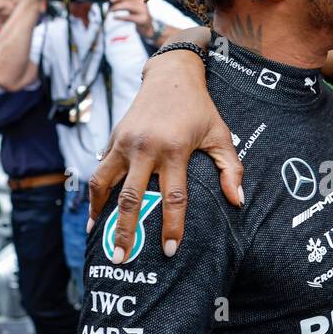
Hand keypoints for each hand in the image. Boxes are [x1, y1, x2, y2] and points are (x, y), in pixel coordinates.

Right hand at [87, 32, 241, 259]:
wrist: (171, 75)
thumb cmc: (199, 108)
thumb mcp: (221, 134)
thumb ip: (232, 168)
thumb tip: (237, 201)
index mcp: (174, 149)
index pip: (173, 197)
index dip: (172, 226)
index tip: (171, 250)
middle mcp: (145, 147)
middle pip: (130, 197)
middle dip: (125, 231)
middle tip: (122, 258)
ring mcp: (124, 143)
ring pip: (104, 184)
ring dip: (100, 213)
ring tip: (98, 239)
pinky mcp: (112, 139)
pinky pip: (99, 171)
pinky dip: (95, 194)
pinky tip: (94, 214)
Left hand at [107, 0, 154, 38]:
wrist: (147, 26)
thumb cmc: (136, 14)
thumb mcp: (131, 6)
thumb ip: (123, 1)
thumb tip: (110, 0)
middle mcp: (143, 2)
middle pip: (128, 0)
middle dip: (117, 3)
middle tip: (109, 7)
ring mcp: (144, 10)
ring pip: (129, 6)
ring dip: (118, 8)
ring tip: (110, 10)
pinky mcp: (143, 19)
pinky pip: (130, 17)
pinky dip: (121, 17)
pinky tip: (114, 17)